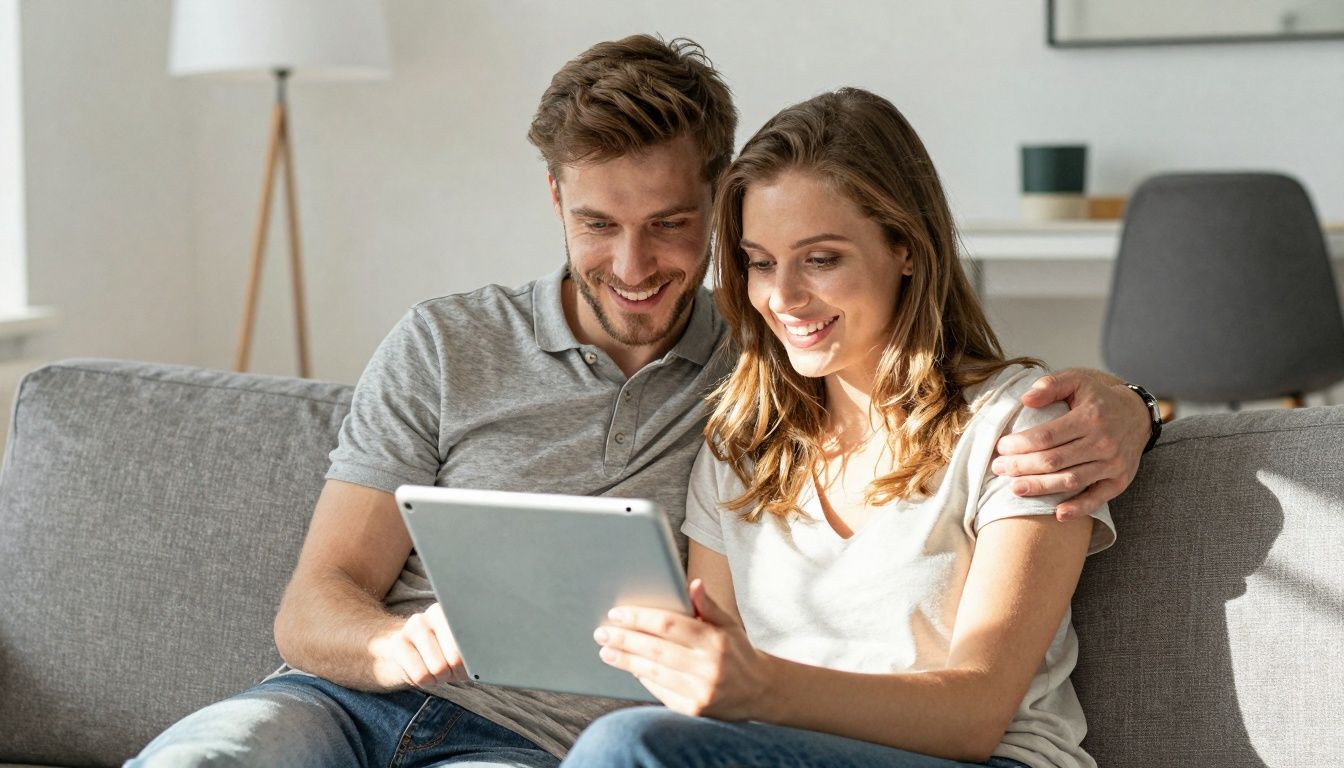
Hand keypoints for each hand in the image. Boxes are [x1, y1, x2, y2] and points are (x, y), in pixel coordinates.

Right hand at [370, 602, 467, 690]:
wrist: (405, 654)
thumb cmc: (443, 654)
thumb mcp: (462, 649)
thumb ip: (475, 650)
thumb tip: (488, 664)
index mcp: (456, 611)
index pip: (473, 639)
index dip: (474, 660)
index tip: (472, 666)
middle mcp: (434, 613)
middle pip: (456, 656)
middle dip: (457, 671)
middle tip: (453, 670)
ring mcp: (414, 625)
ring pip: (438, 667)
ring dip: (441, 678)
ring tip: (438, 671)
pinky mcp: (397, 642)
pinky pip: (421, 675)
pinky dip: (427, 682)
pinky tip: (425, 673)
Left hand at [595, 580, 774, 719]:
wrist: (760, 691)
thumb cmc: (738, 652)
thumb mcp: (729, 624)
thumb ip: (708, 605)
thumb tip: (692, 584)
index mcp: (714, 639)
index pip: (668, 625)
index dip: (639, 619)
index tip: (617, 614)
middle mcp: (708, 666)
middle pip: (655, 650)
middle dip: (624, 639)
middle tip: (601, 632)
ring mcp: (701, 691)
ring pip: (654, 672)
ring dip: (626, 661)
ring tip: (606, 651)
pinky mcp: (695, 710)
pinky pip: (661, 692)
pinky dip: (644, 679)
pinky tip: (630, 668)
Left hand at [991, 369, 1148, 520]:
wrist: (1137, 414)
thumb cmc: (1098, 397)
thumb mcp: (1077, 380)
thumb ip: (1050, 385)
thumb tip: (1025, 399)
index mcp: (1090, 417)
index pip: (1048, 435)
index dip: (1021, 444)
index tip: (1001, 447)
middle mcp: (1103, 442)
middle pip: (1055, 460)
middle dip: (1022, 466)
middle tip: (998, 468)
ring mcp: (1113, 464)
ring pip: (1071, 481)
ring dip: (1040, 487)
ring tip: (1014, 488)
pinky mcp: (1119, 480)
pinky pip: (1098, 498)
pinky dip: (1079, 508)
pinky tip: (1057, 514)